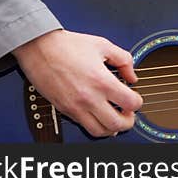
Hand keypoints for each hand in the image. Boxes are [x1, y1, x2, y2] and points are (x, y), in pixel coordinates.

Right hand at [12, 29, 142, 137]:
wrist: (40, 48)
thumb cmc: (68, 45)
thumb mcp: (104, 45)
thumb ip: (124, 60)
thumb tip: (132, 76)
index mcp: (102, 81)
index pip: (131, 103)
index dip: (138, 102)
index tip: (135, 98)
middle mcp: (89, 98)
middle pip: (116, 124)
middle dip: (128, 122)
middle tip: (129, 114)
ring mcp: (75, 107)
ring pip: (99, 132)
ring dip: (112, 128)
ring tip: (115, 117)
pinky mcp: (64, 110)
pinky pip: (83, 126)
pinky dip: (95, 125)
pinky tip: (98, 115)